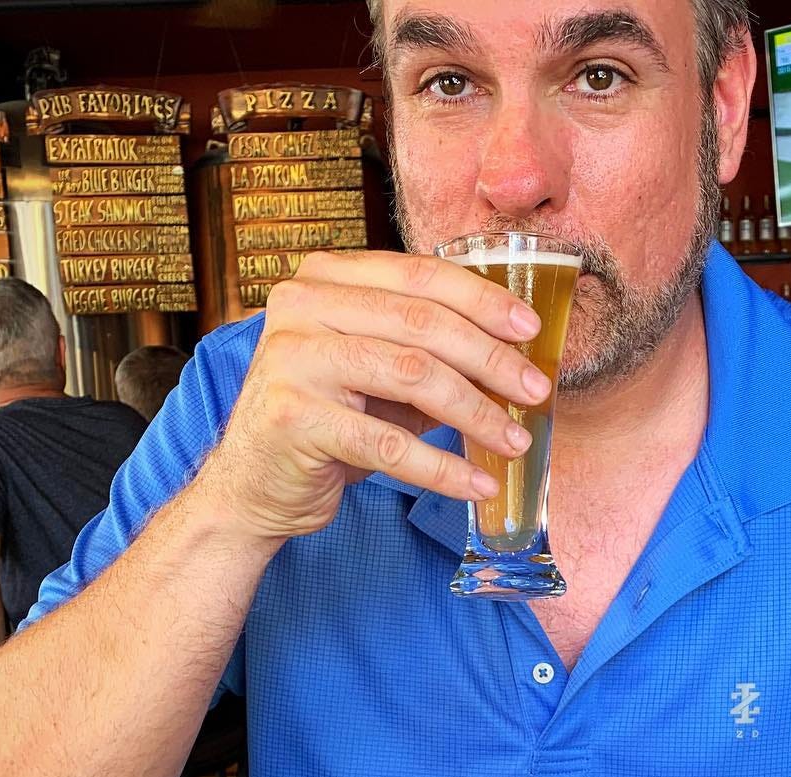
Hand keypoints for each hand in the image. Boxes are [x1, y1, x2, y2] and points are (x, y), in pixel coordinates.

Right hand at [199, 249, 554, 540]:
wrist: (254, 486)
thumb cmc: (326, 424)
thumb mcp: (377, 376)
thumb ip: (429, 354)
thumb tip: (513, 357)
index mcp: (324, 280)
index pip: (419, 276)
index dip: (482, 300)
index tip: (531, 330)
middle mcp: (302, 307)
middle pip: (422, 324)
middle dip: (491, 359)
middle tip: (536, 390)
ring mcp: (294, 360)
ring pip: (413, 377)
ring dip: (476, 414)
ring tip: (514, 441)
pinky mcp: (296, 419)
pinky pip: (389, 445)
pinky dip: (443, 469)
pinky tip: (477, 485)